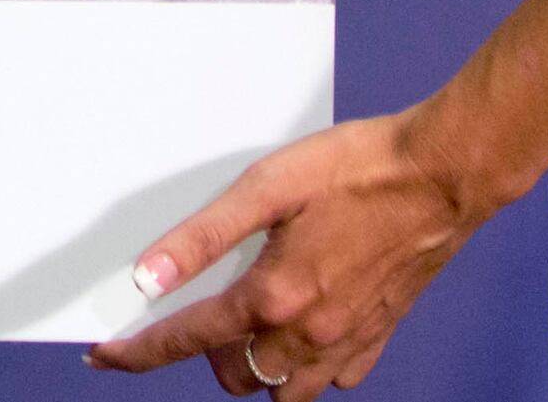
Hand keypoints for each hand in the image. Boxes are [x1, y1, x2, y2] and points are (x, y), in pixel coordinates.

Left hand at [86, 111, 496, 388]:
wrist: (442, 174)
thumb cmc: (358, 169)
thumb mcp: (265, 186)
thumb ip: (202, 236)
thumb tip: (148, 276)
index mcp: (272, 296)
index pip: (186, 340)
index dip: (138, 353)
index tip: (106, 358)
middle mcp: (308, 332)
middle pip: (235, 376)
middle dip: (205, 355)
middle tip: (200, 314)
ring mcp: (347, 340)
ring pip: (285, 391)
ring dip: (256, 369)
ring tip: (249, 325)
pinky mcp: (378, 334)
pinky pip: (333, 379)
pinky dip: (308, 369)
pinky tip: (304, 328)